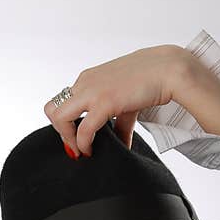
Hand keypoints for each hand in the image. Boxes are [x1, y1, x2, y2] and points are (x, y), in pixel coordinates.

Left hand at [43, 44, 187, 156]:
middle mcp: (85, 83)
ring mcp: (92, 91)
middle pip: (51, 108)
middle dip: (60, 131)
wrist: (168, 68)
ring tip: (82, 150)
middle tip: (75, 145)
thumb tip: (121, 145)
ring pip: (58, 117)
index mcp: (88, 80)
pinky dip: (82, 144)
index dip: (66, 123)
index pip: (63, 102)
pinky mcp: (104, 102)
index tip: (76, 138)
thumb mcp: (127, 103)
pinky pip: (82, 130)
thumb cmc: (151, 80)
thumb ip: (119, 125)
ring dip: (67, 138)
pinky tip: (91, 151)